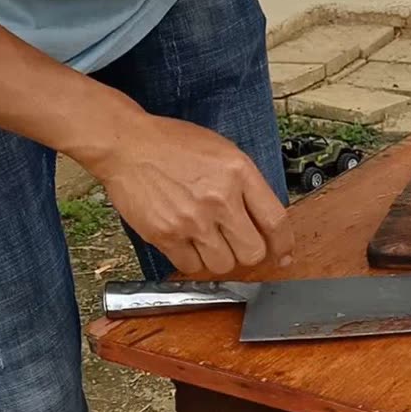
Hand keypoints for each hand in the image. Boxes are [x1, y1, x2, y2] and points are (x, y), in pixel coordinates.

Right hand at [78, 114, 293, 276]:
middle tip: (238, 244)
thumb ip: (247, 184)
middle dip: (249, 253)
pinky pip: (191, 266)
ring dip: (220, 258)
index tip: (283, 253)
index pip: (276, 221)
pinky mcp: (166, 235)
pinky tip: (188, 243)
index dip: (283, 244)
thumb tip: (265, 220)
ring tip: (209, 240)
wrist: (127, 145)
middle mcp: (220, 199)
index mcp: (239, 173)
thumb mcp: (224, 152)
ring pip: (223, 265)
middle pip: (252, 252)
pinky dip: (192, 261)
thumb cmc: (174, 145)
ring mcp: (192, 220)